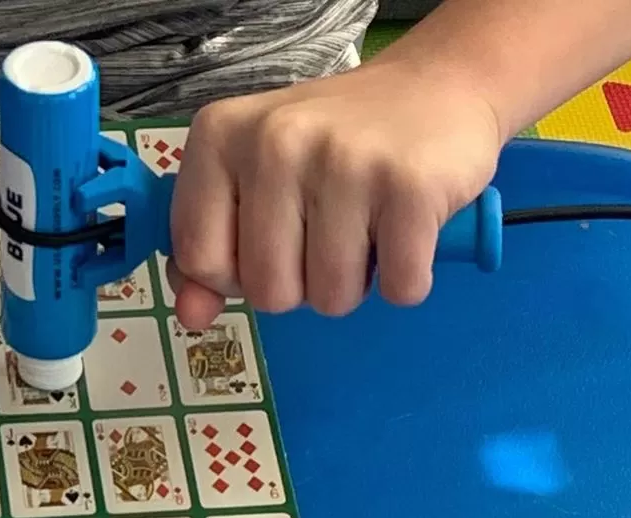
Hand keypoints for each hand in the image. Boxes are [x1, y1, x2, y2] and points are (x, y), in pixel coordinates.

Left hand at [169, 59, 503, 328]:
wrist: (439, 87)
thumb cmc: (335, 146)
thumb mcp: (255, 182)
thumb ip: (210, 248)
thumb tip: (191, 316)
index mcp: (221, 137)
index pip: (199, 259)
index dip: (238, 274)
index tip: (271, 239)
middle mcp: (276, 142)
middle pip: (269, 293)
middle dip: (303, 285)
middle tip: (329, 232)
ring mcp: (344, 162)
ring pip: (331, 299)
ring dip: (356, 283)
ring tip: (368, 227)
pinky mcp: (410, 187)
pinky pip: (397, 288)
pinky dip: (407, 279)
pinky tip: (407, 230)